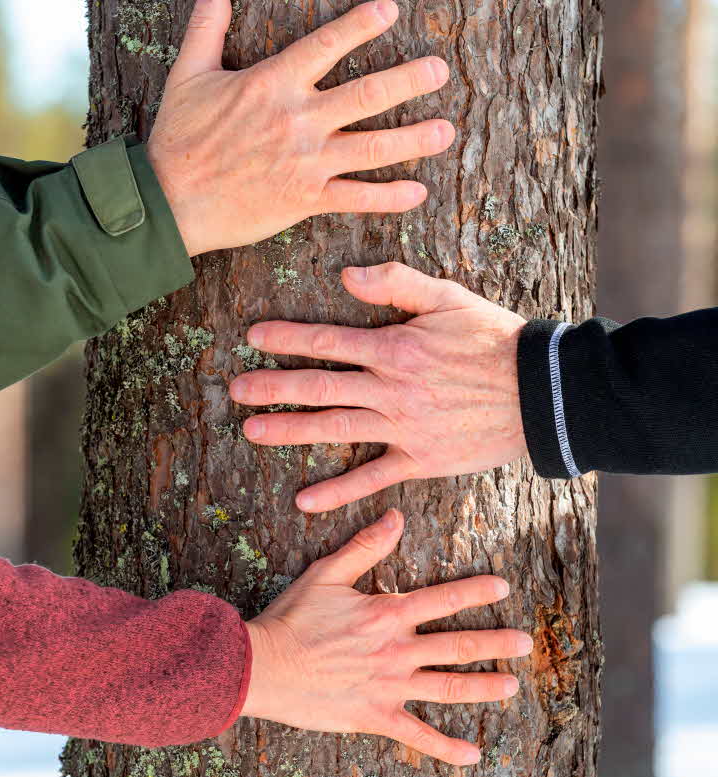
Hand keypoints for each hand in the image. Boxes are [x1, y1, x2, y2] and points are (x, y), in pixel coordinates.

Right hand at [146, 0, 454, 255]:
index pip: (326, 44)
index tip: (393, 9)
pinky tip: (419, 192)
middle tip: (442, 70)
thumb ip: (208, 25)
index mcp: (273, 83)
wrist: (169, 202)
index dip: (362, 24)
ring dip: (414, 139)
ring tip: (446, 130)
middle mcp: (298, 120)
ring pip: (373, 147)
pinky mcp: (306, 200)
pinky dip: (390, 197)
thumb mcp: (188, 74)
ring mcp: (306, 162)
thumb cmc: (178, 138)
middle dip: (410, 80)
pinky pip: (357, 198)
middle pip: (368, 94)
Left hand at [230, 262, 527, 511]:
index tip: (253, 338)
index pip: (328, 341)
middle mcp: (390, 390)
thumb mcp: (449, 297)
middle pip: (320, 387)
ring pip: (335, 429)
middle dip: (273, 388)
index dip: (287, 338)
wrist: (542, 393)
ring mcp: (403, 429)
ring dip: (291, 431)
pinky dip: (339, 492)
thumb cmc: (495, 340)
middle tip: (235, 391)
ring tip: (253, 432)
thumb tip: (346, 276)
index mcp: (394, 348)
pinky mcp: (420, 460)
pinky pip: (372, 478)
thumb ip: (396, 282)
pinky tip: (306, 501)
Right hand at [242, 510, 531, 764]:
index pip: (444, 598)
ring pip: (448, 687)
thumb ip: (365, 546)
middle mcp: (397, 650)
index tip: (503, 588)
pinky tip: (473, 754)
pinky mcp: (375, 717)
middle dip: (496, 643)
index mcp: (388, 613)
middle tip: (525, 642)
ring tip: (513, 686)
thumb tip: (396, 516)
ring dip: (484, 686)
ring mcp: (389, 686)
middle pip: (457, 645)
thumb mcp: (327, 573)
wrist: (262, 667)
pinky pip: (418, 735)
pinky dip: (447, 747)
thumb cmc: (292, 619)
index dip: (476, 592)